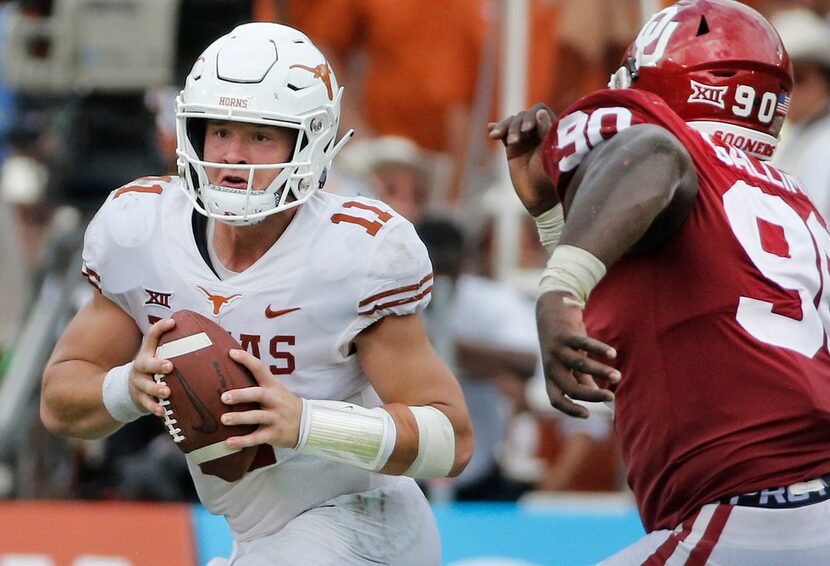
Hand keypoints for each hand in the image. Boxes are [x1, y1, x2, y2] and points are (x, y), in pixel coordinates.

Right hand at [131, 317, 174, 416]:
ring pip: (145, 386)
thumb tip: (210, 336)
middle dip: (157, 364)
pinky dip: (154, 407)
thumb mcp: (159, 355)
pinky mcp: (140, 398)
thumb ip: (177, 347)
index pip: (152, 336)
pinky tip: (162, 411)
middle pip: (145, 363)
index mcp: (148, 352)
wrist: (130, 389)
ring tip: (166, 392)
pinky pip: (146, 404)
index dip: (160, 328)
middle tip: (170, 366)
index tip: (173, 322)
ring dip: (156, 389)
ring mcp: (139, 383)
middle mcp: (141, 366)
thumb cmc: (154, 369)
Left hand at [220, 349, 302, 448]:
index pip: (260, 368)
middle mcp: (275, 400)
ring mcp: (275, 417)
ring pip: (257, 417)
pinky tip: (229, 443)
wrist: (307, 424)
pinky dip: (243, 441)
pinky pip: (257, 438)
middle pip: (258, 394)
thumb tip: (231, 373)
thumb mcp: (276, 390)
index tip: (231, 353)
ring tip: (223, 420)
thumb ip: (258, 384)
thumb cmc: (283, 404)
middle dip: (241, 395)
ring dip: (240, 418)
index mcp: (273, 386)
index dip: (246, 360)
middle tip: (224, 397)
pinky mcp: (274, 433)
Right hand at [487, 104, 558, 215]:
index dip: (531, 116)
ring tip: (496, 136)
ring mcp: (524, 139)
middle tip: (514, 140)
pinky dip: (497, 130)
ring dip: (504, 127)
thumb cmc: (549, 177)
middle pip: (523, 116)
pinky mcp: (513, 148)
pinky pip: (504, 134)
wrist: (539, 198)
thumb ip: (545, 131)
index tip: (527, 130)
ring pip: (512, 123)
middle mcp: (537, 131)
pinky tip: (491, 130)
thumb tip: (539, 111)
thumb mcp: (548, 154)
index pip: (539, 110)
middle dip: (516, 125)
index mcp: (550, 129)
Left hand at [536, 292, 620, 417]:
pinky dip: (599, 349)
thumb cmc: (563, 343)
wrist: (549, 312)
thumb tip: (600, 398)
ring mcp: (557, 350)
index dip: (569, 410)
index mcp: (551, 376)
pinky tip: (613, 354)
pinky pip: (583, 344)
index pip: (556, 399)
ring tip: (618, 376)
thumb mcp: (569, 364)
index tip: (588, 415)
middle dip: (592, 395)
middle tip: (611, 396)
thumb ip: (582, 380)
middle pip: (570, 388)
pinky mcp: (565, 335)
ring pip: (580, 365)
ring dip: (600, 372)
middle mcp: (551, 366)